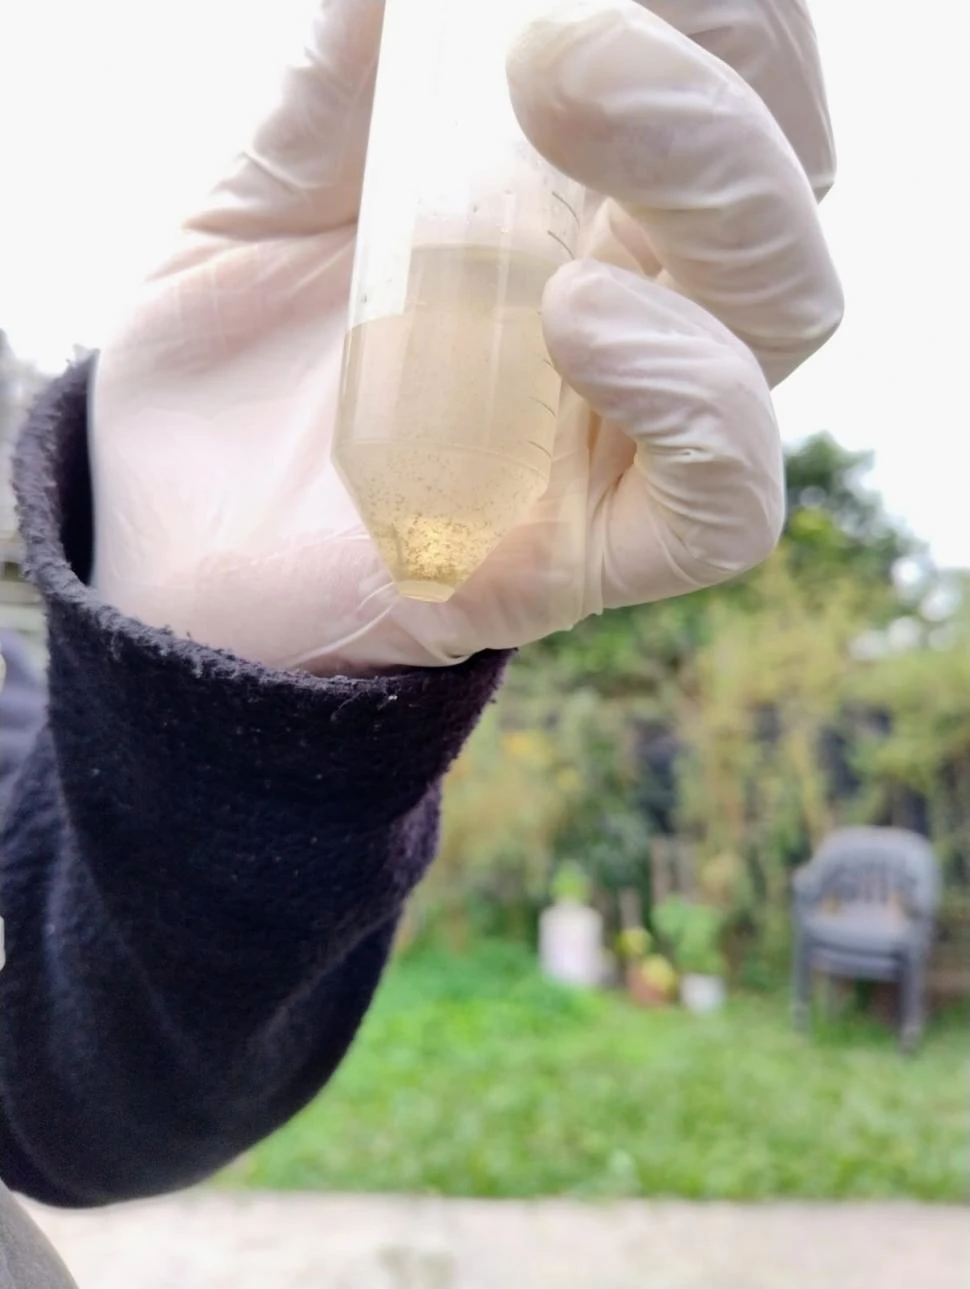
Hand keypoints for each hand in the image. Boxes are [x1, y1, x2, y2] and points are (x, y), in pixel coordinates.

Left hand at [90, 0, 841, 673]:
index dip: (723, 13)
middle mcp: (640, 319)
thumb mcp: (264, 197)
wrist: (172, 548)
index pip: (729, 96)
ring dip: (714, 184)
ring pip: (786, 313)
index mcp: (584, 218)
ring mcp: (624, 441)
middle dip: (716, 79)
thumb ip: (336, 88)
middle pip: (781, 187)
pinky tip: (575, 322)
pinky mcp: (590, 557)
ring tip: (565, 102)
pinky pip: (727, 502)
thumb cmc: (230, 378)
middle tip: (566, 31)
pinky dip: (692, 396)